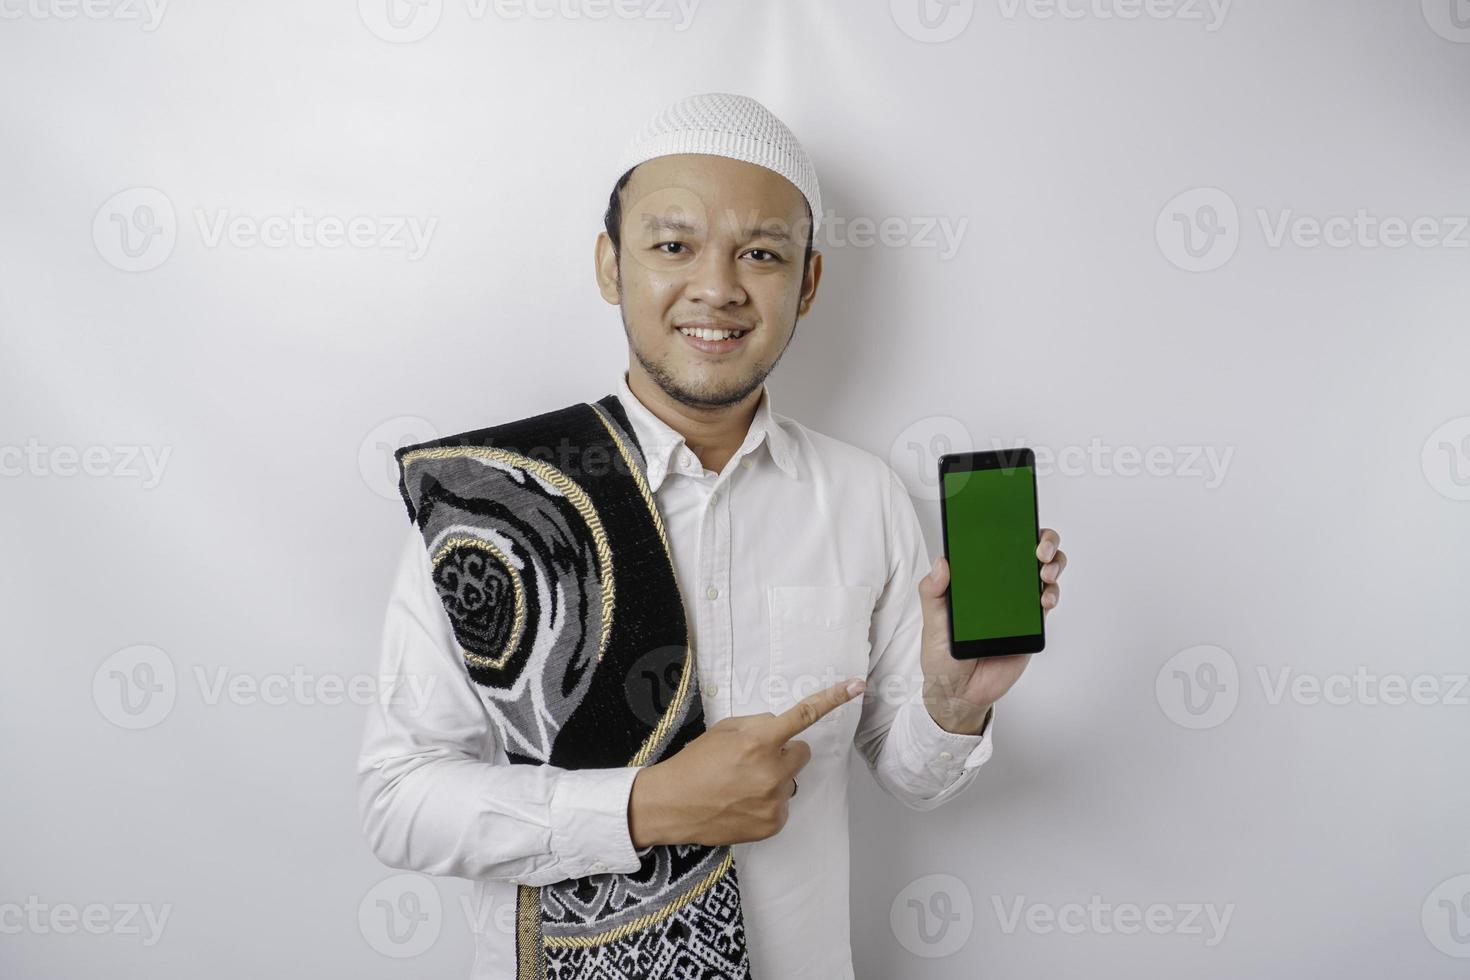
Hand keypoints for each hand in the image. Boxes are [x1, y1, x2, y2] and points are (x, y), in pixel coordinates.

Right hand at [629, 677, 865, 847]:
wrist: (672, 805)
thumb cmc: (695, 763)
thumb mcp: (724, 730)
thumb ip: (757, 725)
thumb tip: (780, 727)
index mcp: (759, 742)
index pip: (804, 715)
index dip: (832, 699)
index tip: (857, 686)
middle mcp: (772, 772)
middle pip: (801, 752)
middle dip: (784, 753)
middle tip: (752, 760)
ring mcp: (775, 801)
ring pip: (790, 779)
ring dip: (773, 779)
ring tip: (740, 786)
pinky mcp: (773, 824)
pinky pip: (782, 804)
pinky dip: (767, 802)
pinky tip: (742, 803)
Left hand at [917, 528, 1067, 733]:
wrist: (959, 692)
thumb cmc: (942, 653)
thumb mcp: (932, 619)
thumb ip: (933, 591)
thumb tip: (943, 561)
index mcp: (976, 576)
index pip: (997, 542)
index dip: (1009, 524)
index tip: (1016, 515)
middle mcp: (1001, 583)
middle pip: (1031, 549)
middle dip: (1043, 539)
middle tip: (1038, 549)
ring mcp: (1018, 601)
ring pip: (1046, 570)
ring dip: (1054, 563)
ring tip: (1044, 572)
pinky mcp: (1031, 623)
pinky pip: (1048, 600)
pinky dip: (1051, 594)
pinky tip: (1044, 598)